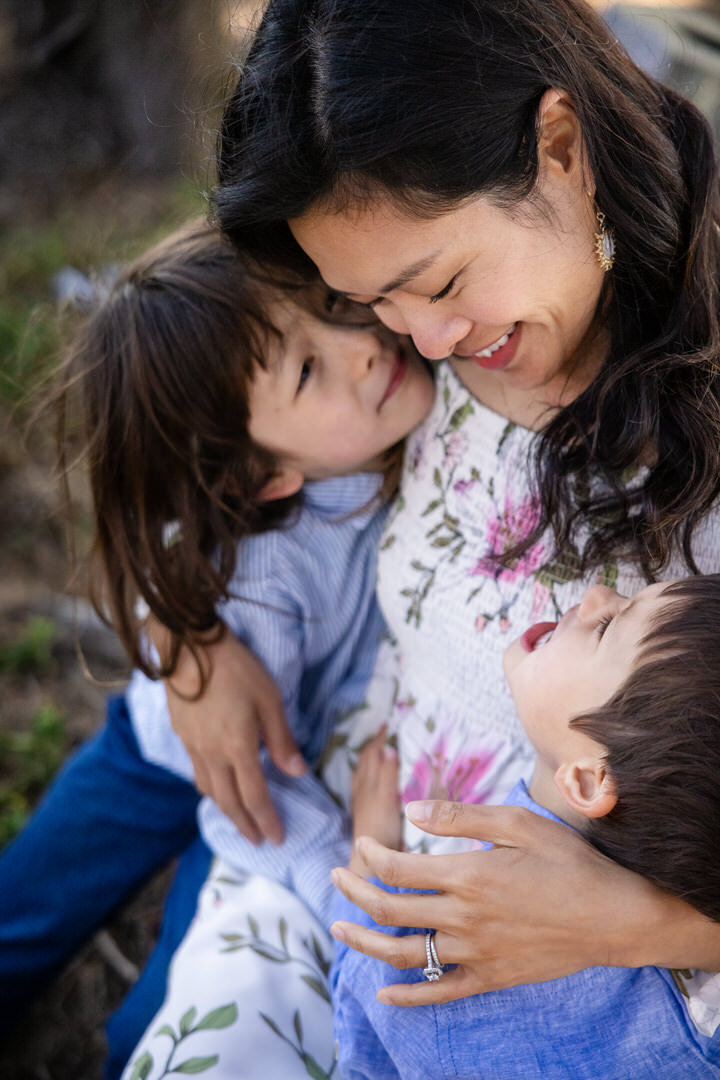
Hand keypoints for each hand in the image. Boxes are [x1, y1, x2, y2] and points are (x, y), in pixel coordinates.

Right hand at [165, 627, 304, 844]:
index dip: (266, 820)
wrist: (189, 646)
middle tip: (258, 841)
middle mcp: (212, 754)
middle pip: (229, 801)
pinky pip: (197, 773)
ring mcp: (193, 746)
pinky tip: (216, 786)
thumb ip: (282, 739)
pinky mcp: (181, 735)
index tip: (277, 838)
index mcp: (238, 747)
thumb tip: (297, 772)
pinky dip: (210, 789)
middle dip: (245, 825)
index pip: (254, 796)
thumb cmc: (237, 668)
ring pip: (209, 790)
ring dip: (226, 810)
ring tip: (239, 819)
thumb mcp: (270, 699)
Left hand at [330, 799, 704, 1003]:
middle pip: (390, 910)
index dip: (371, 855)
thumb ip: (459, 815)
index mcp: (467, 874)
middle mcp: (464, 917)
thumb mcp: (517, 822)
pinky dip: (408, 996)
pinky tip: (385, 994)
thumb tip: (410, 807)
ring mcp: (476, 953)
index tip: (362, 843)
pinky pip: (440, 992)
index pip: (397, 868)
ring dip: (365, 942)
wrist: (614, 916)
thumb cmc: (568, 861)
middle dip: (355, 893)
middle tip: (336, 877)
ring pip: (404, 953)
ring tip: (340, 929)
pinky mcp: (491, 977)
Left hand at [348, 727, 401, 875]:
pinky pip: (366, 785)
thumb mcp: (387, 799)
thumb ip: (387, 774)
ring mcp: (363, 802)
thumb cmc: (380, 831)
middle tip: (386, 731)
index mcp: (368, 783)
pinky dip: (371, 774)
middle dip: (374, 745)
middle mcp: (362, 790)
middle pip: (365, 761)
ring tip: (380, 750)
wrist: (368, 863)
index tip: (388, 723)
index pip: (371, 753)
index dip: (379, 738)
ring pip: (364, 773)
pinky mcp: (367, 814)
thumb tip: (388, 747)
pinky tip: (375, 780)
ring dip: (371, 759)